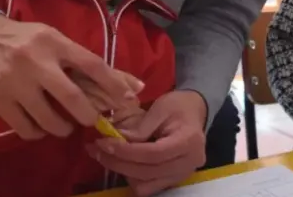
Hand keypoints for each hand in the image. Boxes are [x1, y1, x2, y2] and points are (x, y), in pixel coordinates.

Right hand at [0, 15, 144, 139]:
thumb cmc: (27, 40)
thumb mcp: (56, 40)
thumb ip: (87, 62)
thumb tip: (133, 86)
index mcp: (54, 42)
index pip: (91, 64)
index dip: (113, 84)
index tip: (128, 99)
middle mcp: (36, 61)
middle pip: (72, 98)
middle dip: (87, 115)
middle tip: (90, 120)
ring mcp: (15, 82)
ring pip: (49, 119)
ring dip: (63, 128)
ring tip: (64, 124)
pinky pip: (26, 128)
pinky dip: (38, 132)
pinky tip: (40, 124)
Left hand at [89, 90, 207, 195]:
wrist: (196, 111)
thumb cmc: (178, 105)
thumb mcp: (160, 108)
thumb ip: (140, 127)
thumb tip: (116, 140)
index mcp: (188, 141)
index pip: (153, 153)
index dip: (126, 151)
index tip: (104, 143)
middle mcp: (188, 163)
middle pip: (148, 172)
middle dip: (119, 162)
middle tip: (97, 150)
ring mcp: (182, 175)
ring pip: (146, 185)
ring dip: (124, 172)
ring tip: (107, 156)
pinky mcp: (174, 180)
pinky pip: (149, 187)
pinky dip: (133, 178)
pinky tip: (123, 162)